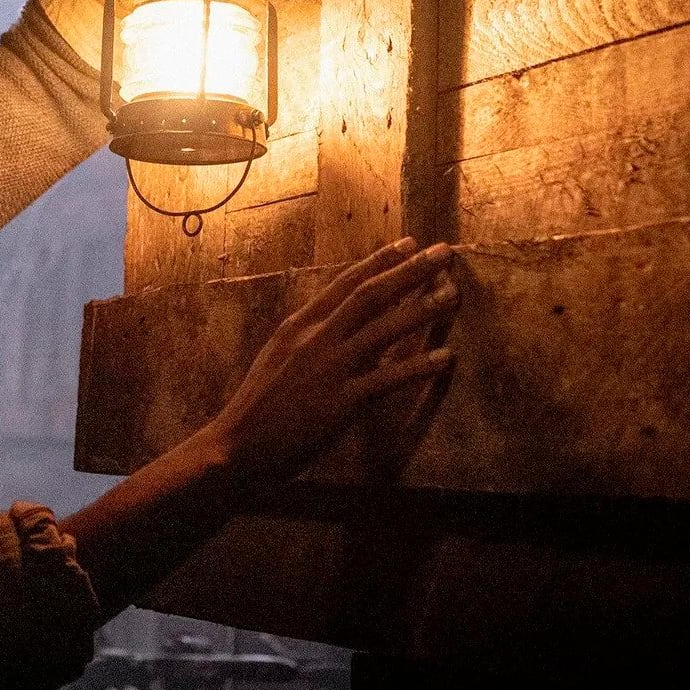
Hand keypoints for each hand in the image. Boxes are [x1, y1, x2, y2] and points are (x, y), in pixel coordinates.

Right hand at [197, 238, 457, 485]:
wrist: (236, 446)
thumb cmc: (259, 405)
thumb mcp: (279, 356)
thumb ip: (310, 336)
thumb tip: (341, 321)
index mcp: (299, 325)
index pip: (346, 282)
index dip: (381, 261)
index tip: (410, 243)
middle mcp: (315, 338)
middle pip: (370, 294)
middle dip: (410, 271)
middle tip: (445, 251)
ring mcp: (329, 368)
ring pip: (383, 329)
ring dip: (421, 308)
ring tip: (453, 293)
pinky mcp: (340, 402)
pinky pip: (387, 378)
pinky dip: (418, 366)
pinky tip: (445, 356)